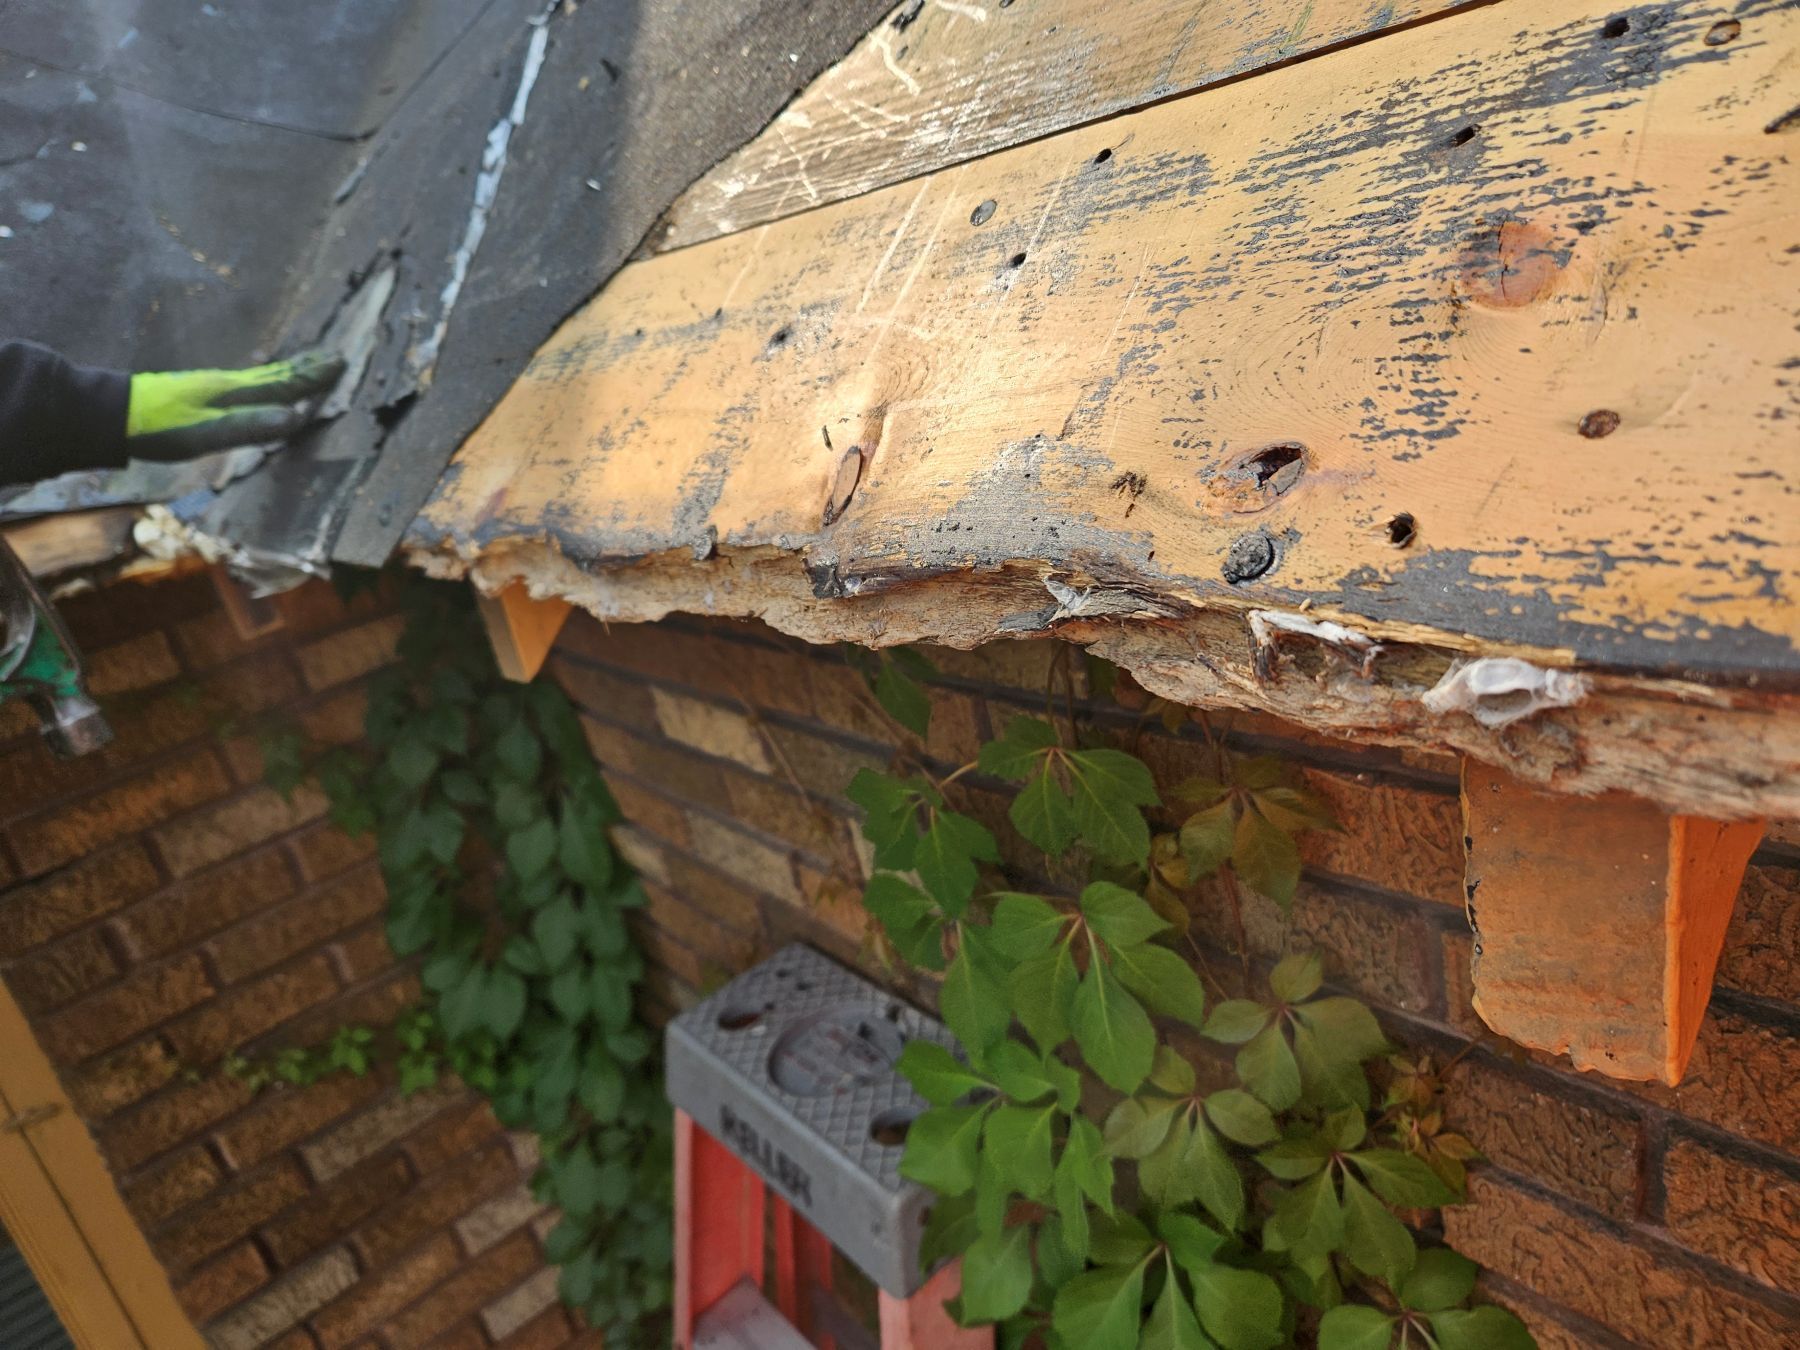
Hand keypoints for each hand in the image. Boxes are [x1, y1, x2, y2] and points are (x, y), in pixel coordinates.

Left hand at [125, 349, 344, 459]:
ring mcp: (217, 385)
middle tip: (336, 355)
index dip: (315, 377)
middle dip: (309, 366)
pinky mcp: (204, 391)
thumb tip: (298, 417)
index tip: (343, 362)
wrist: (112, 414)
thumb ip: (252, 425)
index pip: (286, 383)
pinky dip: (267, 375)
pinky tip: (261, 375)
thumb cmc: (160, 428)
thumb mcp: (207, 433)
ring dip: (291, 368)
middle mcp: (231, 384)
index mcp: (237, 392)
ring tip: (308, 362)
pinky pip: (249, 379)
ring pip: (264, 375)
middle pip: (279, 373)